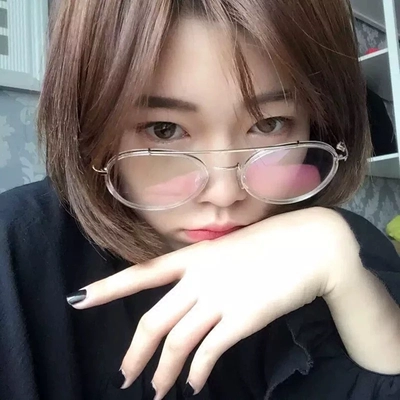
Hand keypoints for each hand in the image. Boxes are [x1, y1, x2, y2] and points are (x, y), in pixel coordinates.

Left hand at [69, 207, 353, 397]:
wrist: (310, 246)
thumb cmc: (271, 245)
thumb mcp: (229, 250)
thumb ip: (206, 272)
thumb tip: (191, 299)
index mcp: (194, 258)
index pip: (141, 273)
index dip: (108, 287)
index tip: (79, 299)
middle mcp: (200, 278)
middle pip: (153, 321)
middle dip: (135, 353)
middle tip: (125, 376)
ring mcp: (220, 298)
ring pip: (177, 342)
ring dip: (163, 371)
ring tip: (158, 390)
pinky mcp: (242, 318)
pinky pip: (209, 351)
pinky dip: (197, 371)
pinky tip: (193, 383)